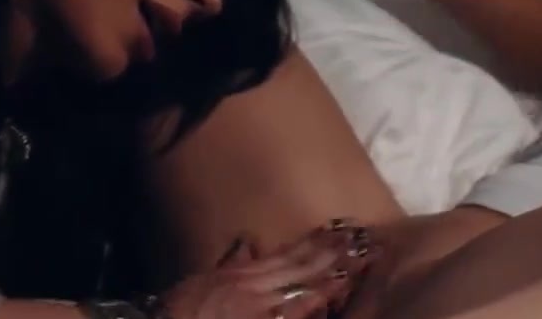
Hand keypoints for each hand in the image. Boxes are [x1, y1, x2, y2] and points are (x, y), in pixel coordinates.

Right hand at [160, 220, 374, 318]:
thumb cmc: (178, 311)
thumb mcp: (201, 282)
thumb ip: (229, 265)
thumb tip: (245, 245)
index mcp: (240, 276)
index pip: (286, 255)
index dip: (315, 244)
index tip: (341, 231)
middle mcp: (252, 288)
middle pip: (300, 268)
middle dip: (332, 256)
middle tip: (364, 242)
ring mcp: (258, 311)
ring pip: (302, 290)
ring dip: (331, 277)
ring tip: (359, 264)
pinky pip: (292, 314)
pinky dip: (312, 304)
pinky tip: (331, 296)